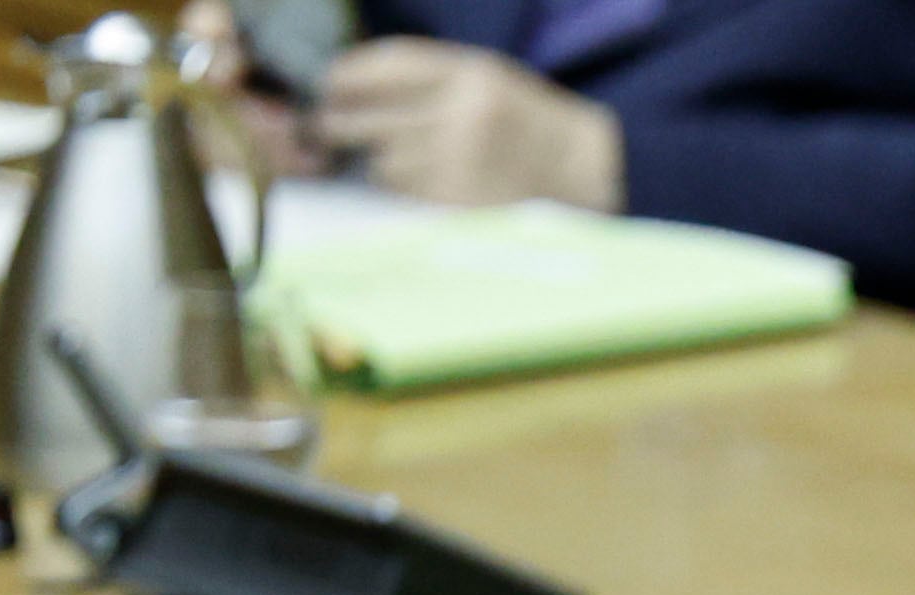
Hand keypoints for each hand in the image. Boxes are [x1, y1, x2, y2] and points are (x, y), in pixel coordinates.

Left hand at [315, 39, 622, 210]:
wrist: (587, 172)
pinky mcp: (459, 206)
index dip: (346, 76)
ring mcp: (460, 164)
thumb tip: (348, 87)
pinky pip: (405, 196)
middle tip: (328, 128)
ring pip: (382, 162)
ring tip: (408, 160)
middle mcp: (462, 115)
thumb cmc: (525, 124)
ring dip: (381, 162)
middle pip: (369, 117)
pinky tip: (425, 184)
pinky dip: (404, 190)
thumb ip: (426, 79)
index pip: (387, 67)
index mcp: (470, 74)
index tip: (327, 85)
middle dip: (341, 123)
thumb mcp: (485, 79)